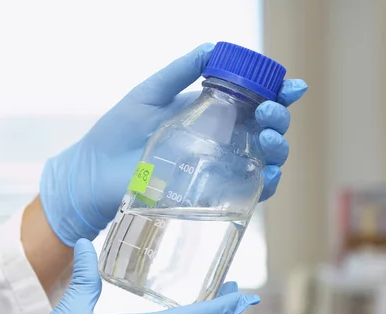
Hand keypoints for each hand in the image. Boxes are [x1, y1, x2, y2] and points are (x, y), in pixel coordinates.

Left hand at [40, 43, 306, 245]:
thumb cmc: (118, 131)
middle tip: (269, 112)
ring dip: (278, 148)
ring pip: (265, 158)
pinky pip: (250, 191)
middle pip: (267, 128)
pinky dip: (266, 183)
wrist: (94, 173)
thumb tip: (214, 46)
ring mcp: (219, 168)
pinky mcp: (212, 195)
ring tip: (268, 138)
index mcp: (212, 112)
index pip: (255, 99)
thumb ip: (181, 71)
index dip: (278, 92)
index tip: (290, 86)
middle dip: (279, 118)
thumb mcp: (151, 93)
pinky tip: (267, 172)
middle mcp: (222, 140)